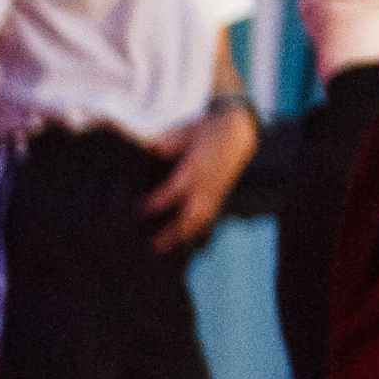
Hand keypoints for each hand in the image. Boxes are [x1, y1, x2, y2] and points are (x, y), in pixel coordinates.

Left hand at [142, 103, 258, 253]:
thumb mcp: (185, 131)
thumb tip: (150, 151)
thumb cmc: (206, 130)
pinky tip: (182, 239)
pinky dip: (195, 230)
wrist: (238, 132)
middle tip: (153, 244)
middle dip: (172, 231)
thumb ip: (168, 143)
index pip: (175, 190)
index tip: (141, 210)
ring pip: (200, 220)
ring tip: (164, 248)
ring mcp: (215, 192)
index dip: (158, 202)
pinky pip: (208, 217)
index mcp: (196, 167)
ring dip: (183, 235)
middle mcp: (206, 184)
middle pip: (189, 214)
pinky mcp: (220, 195)